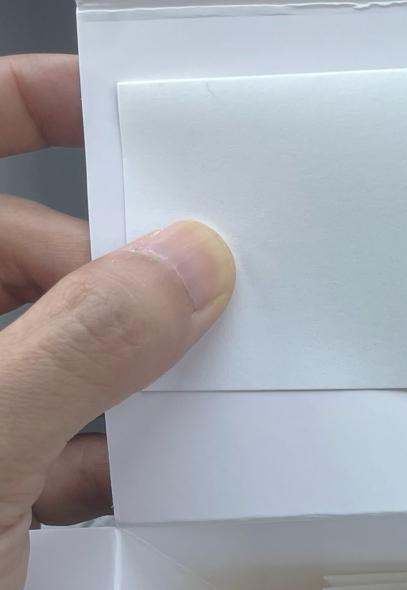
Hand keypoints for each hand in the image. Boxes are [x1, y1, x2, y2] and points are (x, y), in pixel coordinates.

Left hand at [0, 54, 234, 589]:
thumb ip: (78, 344)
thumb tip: (179, 269)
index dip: (28, 105)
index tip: (119, 107)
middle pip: (8, 252)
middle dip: (103, 270)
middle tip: (188, 292)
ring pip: (37, 351)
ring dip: (115, 368)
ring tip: (183, 380)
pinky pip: (42, 436)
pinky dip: (99, 448)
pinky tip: (141, 467)